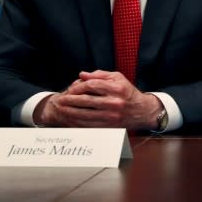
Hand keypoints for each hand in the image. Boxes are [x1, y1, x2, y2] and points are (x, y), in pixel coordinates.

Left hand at [34, 70, 163, 129]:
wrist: (142, 111)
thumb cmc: (127, 92)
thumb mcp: (118, 78)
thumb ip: (100, 75)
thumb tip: (82, 74)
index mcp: (117, 88)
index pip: (92, 85)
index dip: (78, 87)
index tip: (71, 89)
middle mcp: (115, 102)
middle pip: (87, 100)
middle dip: (70, 100)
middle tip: (60, 99)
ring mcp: (112, 116)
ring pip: (85, 114)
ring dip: (70, 112)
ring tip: (61, 109)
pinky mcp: (109, 126)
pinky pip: (89, 124)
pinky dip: (77, 122)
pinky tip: (70, 118)